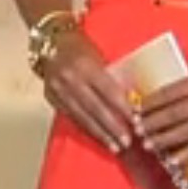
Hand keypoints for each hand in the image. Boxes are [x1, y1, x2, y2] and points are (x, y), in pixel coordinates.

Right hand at [40, 31, 137, 153]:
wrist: (50, 41)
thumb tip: (132, 101)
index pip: (108, 91)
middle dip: (112, 127)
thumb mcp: (98, 56)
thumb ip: (111, 78)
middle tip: (127, 142)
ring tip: (115, 147)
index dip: (123, 109)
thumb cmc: (80, 46)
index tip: (137, 122)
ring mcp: (58, 90)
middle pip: (94, 108)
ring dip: (100, 134)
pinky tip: (98, 138)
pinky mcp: (51, 98)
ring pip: (82, 117)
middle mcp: (70, 79)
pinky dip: (86, 129)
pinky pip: (71, 117)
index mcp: (85, 65)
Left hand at [136, 65, 187, 166]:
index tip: (135, 110)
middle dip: (152, 123)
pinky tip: (173, 160)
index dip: (150, 103)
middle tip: (135, 130)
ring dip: (164, 139)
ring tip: (148, 145)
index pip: (169, 93)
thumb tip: (165, 97)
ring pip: (186, 131)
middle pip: (173, 114)